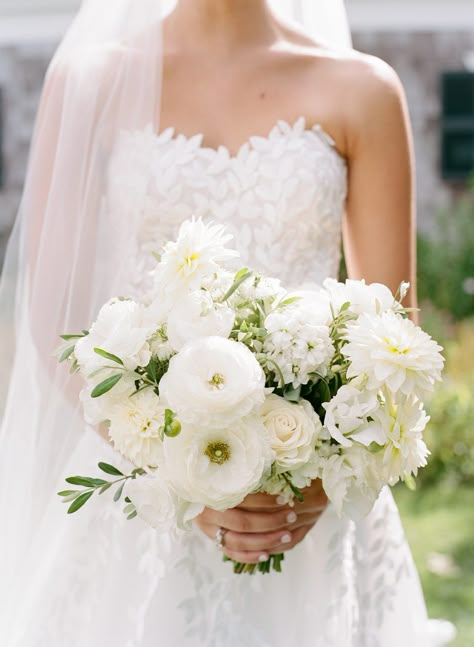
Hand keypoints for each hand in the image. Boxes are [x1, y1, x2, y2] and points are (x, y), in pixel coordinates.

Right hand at [194, 479, 327, 563]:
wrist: (193, 484)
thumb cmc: (219, 470)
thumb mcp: (229, 467)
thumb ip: (246, 470)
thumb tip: (276, 464)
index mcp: (208, 490)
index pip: (241, 500)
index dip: (265, 500)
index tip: (285, 497)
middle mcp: (205, 512)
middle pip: (241, 523)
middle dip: (270, 522)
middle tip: (292, 516)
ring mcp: (208, 529)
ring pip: (238, 542)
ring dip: (266, 541)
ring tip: (287, 536)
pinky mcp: (213, 540)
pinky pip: (232, 553)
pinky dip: (250, 556)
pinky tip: (268, 553)